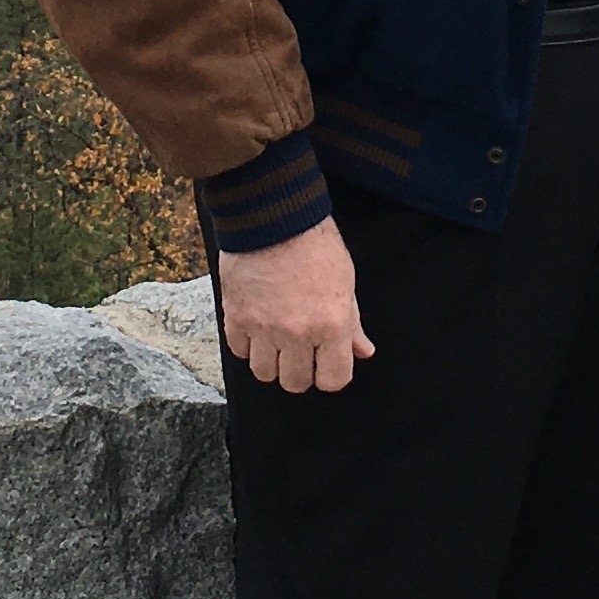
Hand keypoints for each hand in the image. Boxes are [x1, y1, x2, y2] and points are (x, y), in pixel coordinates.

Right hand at [219, 219, 373, 393]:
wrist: (273, 216)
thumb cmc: (314, 243)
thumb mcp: (345, 281)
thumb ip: (352, 323)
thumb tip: (362, 351)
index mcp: (331, 324)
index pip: (333, 380)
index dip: (330, 375)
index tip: (325, 365)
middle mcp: (297, 333)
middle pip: (295, 383)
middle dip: (299, 371)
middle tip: (299, 351)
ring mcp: (264, 328)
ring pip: (264, 373)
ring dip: (271, 361)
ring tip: (275, 340)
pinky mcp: (237, 318)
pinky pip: (239, 352)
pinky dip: (247, 344)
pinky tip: (256, 326)